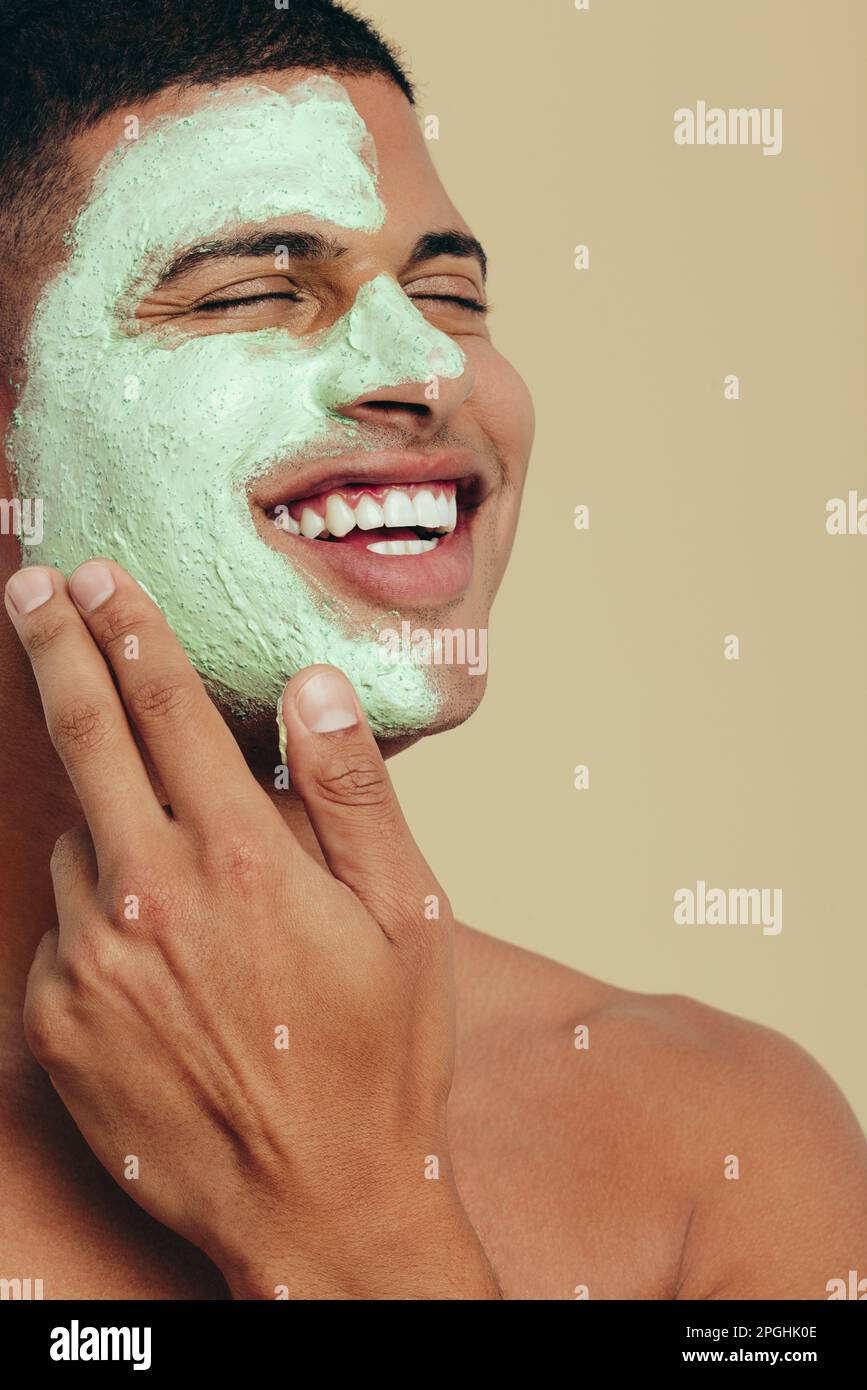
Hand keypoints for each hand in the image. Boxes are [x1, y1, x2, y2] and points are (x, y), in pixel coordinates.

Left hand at [5, 559, 498, 1298]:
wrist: (318, 1209)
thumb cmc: (380, 1058)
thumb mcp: (406, 919)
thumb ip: (354, 793)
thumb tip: (314, 687)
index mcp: (241, 859)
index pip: (170, 708)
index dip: (131, 630)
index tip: (99, 575)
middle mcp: (148, 899)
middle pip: (84, 739)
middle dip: (55, 648)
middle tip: (32, 587)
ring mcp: (89, 964)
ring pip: (73, 842)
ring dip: (106, 823)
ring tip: (174, 878)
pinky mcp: (54, 1021)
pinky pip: (60, 929)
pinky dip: (96, 912)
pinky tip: (157, 959)